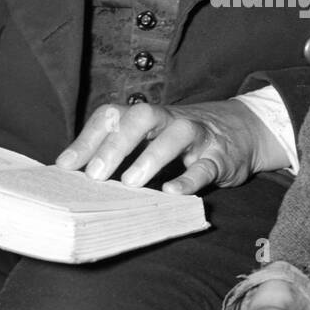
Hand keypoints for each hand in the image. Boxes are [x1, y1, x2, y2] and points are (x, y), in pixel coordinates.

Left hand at [55, 98, 287, 193]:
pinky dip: (189, 179)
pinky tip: (172, 193)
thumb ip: (120, 151)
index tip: (65, 167)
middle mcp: (169, 119)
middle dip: (116, 143)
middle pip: (141, 117)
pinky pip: (206, 165)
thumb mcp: (152, 138)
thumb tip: (74, 174)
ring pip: (176, 134)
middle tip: (95, 175)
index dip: (87, 139)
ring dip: (151, 156)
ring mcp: (197, 135)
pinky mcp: (220, 156)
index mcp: (146, 116)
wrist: (243, 129)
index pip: (112, 116)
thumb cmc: (183, 139)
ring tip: (131, 183)